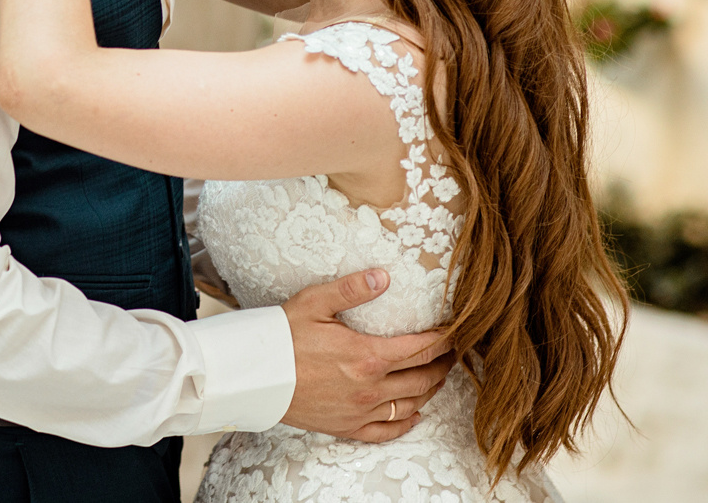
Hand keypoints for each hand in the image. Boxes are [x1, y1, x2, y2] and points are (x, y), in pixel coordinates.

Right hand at [279, 268, 454, 442]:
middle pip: (422, 378)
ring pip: (410, 404)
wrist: (254, 376)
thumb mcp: (314, 302)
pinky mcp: (346, 426)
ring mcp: (359, 411)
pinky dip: (406, 424)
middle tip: (452, 354)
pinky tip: (415, 415)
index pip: (419, 348)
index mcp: (367, 355)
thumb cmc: (282, 336)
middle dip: (442, 364)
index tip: (453, 332)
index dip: (442, 340)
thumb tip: (384, 276)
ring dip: (430, 391)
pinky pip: (386, 431)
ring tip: (437, 377)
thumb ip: (351, 289)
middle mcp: (370, 388)